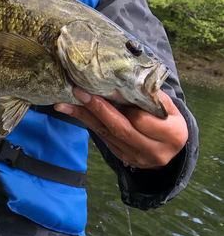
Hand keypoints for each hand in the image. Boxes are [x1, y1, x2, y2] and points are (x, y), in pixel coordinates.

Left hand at [54, 89, 187, 168]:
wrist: (171, 149)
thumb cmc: (168, 120)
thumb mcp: (169, 107)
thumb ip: (151, 96)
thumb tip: (126, 77)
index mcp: (170, 135)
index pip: (140, 119)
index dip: (122, 105)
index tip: (105, 88)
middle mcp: (154, 150)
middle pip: (120, 128)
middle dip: (97, 109)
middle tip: (78, 92)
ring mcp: (137, 158)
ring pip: (107, 135)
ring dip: (84, 117)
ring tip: (64, 104)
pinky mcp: (123, 158)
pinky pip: (103, 139)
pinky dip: (88, 123)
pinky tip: (74, 111)